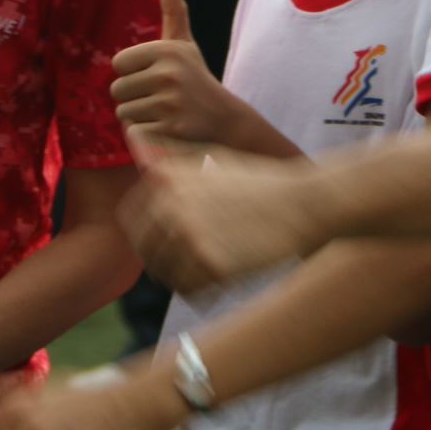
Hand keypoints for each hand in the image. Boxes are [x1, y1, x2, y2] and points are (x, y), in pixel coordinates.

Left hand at [111, 0, 235, 146]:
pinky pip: (134, 131)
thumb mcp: (184, 45)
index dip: (131, 74)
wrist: (224, 117)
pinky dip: (145, 134)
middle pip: (117, 90)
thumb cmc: (194, 77)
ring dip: (138, 116)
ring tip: (163, 112)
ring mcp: (171, 102)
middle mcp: (168, 74)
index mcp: (166, 50)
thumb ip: (174, 12)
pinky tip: (165, 128)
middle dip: (132, 98)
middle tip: (158, 98)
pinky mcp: (172, 128)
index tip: (152, 77)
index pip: (118, 64)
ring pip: (124, 113)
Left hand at [121, 144, 328, 292]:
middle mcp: (171, 205)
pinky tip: (217, 283)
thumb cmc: (256, 181)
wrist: (299, 204)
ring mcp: (189, 235)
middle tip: (186, 263)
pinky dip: (201, 293)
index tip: (164, 241)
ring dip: (182, 278)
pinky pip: (189, 291)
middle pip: (145, 251)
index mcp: (166, 179)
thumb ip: (169, 156)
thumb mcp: (209, 157)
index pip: (130, 219)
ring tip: (204, 273)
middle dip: (162, 260)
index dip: (145, 235)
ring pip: (165, 274)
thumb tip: (131, 136)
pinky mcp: (211, 263)